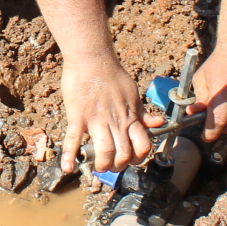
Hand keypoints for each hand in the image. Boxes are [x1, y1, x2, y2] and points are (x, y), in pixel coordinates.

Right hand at [59, 54, 151, 173]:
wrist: (92, 58)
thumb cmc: (112, 75)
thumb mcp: (133, 93)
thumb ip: (142, 112)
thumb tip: (158, 123)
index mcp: (130, 116)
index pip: (142, 146)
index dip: (139, 158)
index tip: (130, 160)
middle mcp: (116, 121)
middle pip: (123, 154)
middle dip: (118, 166)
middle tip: (112, 165)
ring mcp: (96, 119)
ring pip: (104, 151)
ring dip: (102, 165)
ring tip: (97, 166)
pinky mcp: (78, 116)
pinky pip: (74, 139)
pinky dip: (70, 155)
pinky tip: (68, 166)